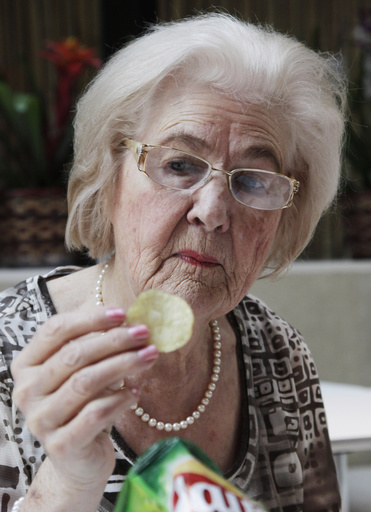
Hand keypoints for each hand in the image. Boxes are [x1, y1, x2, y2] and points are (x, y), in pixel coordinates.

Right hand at [11, 307, 157, 501]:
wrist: (79, 460)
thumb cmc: (83, 405)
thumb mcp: (83, 372)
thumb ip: (96, 347)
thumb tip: (132, 322)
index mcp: (27, 365)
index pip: (55, 330)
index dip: (90, 318)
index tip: (123, 313)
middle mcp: (27, 391)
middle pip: (73, 355)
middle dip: (114, 340)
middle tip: (144, 333)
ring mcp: (41, 420)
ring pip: (85, 382)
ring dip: (123, 364)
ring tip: (150, 356)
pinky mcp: (61, 445)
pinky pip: (96, 413)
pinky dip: (120, 399)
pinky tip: (136, 392)